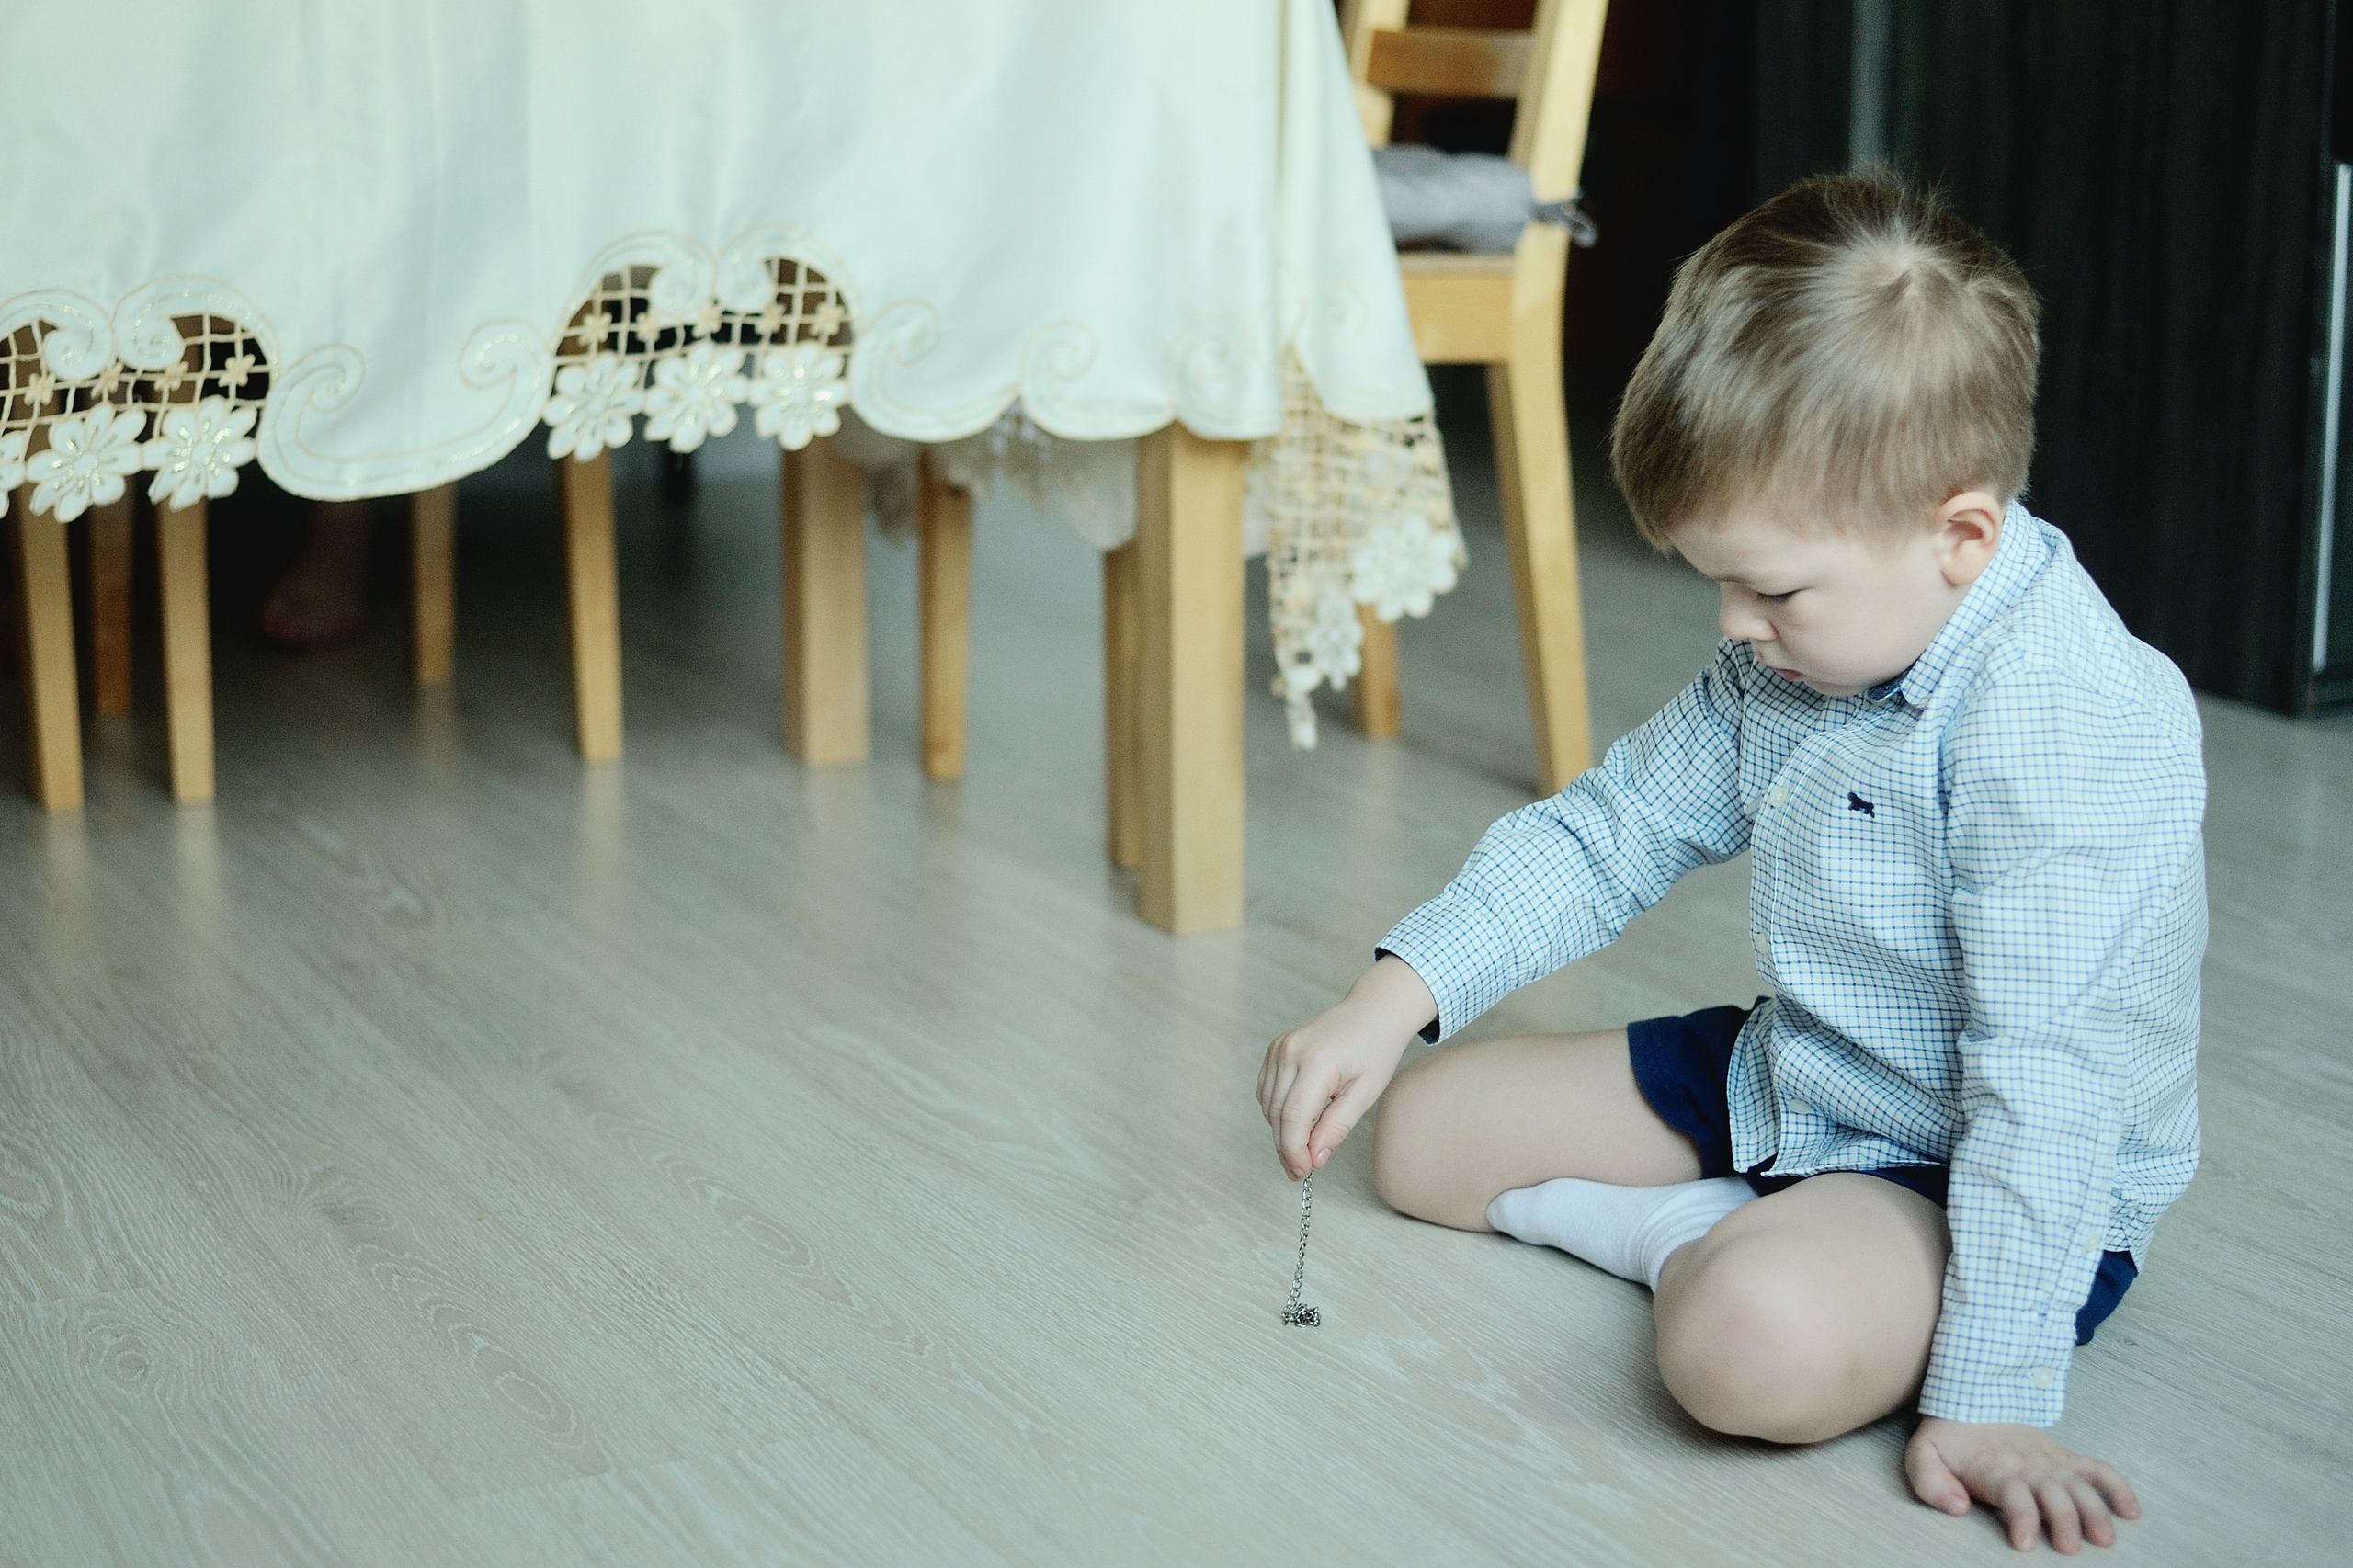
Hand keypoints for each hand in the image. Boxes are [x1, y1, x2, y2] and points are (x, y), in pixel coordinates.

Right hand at [1257, 955, 1435, 1179]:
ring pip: (1267, 1104)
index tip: (1302, 1173)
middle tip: (1301, 1171)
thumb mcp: (1365, 1093)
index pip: (1293, 1117)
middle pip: (1276, 1113)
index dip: (1294, 1150)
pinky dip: (1276, 1109)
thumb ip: (1337, 1126)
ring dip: (1280, 1130)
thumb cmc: (1376, 1050)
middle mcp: (1291, 1051)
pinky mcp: (1275, 1048)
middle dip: (1286, 1147)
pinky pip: (1266, 1089)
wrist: (1373, 1011)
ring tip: (1303, 1147)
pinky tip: (1297, 1119)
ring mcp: (1279, 1047)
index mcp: (1318, 1061)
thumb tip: (1315, 1158)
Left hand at [1905, 1416, 2140, 1552]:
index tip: (2024, 1543)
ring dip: (2094, 1511)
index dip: (2020, 1518)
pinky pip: (2097, 1469)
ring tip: (2104, 1538)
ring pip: (2079, 1486)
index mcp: (1994, 1468)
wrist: (1971, 1399)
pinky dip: (2117, 1488)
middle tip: (2069, 1548)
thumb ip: (1931, 1483)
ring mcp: (2050, 1461)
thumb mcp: (1923, 1455)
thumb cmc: (1948, 1439)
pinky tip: (2131, 1512)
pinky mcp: (2065, 1458)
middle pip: (2052, 1494)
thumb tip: (1958, 1508)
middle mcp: (2027, 1465)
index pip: (2012, 1494)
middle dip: (2063, 1520)